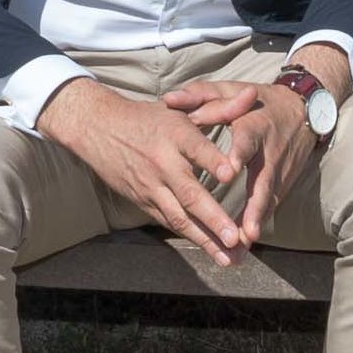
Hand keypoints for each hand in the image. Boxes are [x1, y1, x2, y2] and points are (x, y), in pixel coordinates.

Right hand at [39, 77, 248, 263]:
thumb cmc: (148, 118)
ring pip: (179, 217)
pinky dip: (190, 237)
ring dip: (205, 240)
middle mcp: (163, 162)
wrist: (98, 128)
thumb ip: (223, 106)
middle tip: (236, 237)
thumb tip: (253, 94)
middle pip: (189, 193)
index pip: (196, 147)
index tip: (231, 173)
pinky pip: (169, 222)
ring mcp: (151, 186)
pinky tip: (211, 251)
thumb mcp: (182, 106)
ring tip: (228, 258)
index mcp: (175, 133)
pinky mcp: (143, 202)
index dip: (213, 160)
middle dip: (213, 218)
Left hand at [165, 74, 322, 247]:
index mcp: (253, 125)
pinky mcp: (283, 182)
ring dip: (256, 224)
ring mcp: (279, 170)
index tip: (229, 172)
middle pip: (263, 181)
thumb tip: (168, 100)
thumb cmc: (255, 100)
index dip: (239, 155)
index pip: (246, 141)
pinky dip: (258, 224)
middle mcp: (269, 151)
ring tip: (241, 248)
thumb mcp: (228, 90)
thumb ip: (198, 95)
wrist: (302, 108)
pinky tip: (245, 246)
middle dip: (254, 207)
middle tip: (243, 232)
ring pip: (268, 200)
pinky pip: (270, 205)